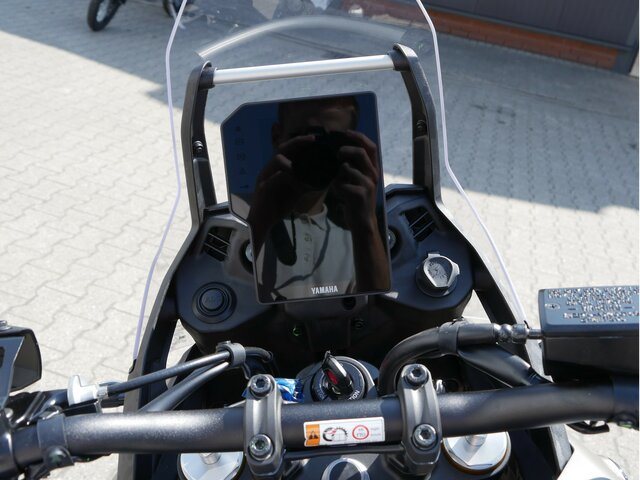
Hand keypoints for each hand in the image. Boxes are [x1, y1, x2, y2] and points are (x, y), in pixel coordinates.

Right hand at [247, 135, 314, 250]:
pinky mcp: (263, 188)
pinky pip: (275, 177)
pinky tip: (298, 182)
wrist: (261, 222)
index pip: (286, 149)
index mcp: (275, 169)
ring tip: (305, 167)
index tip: (314, 139)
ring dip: (293, 161)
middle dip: (297, 142)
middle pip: (281, 149)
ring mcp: (264, 177)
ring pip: (277, 160)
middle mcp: (269, 169)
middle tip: (313, 140)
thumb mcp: (294, 192)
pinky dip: (287, 177)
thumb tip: (321, 178)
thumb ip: (304, 182)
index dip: (299, 142)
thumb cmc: (277, 206)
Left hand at [333, 130, 379, 230]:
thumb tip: (339, 151)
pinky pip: (341, 184)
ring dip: (337, 175)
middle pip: (360, 153)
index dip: (359, 137)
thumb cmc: (356, 199)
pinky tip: (339, 195)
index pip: (371, 147)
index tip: (346, 132)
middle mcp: (374, 174)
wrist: (362, 222)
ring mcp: (368, 184)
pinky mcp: (361, 194)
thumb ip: (352, 167)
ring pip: (347, 168)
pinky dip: (336, 188)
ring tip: (338, 184)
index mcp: (373, 169)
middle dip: (345, 150)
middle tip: (337, 155)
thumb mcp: (357, 180)